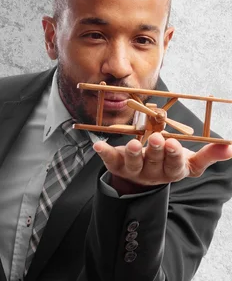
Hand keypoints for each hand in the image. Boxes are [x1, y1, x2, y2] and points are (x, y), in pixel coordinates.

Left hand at [93, 132, 231, 194]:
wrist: (141, 176)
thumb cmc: (168, 162)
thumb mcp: (189, 160)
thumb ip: (209, 154)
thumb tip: (230, 147)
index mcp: (172, 171)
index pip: (175, 165)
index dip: (174, 155)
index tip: (174, 143)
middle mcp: (153, 173)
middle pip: (155, 161)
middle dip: (156, 150)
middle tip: (157, 138)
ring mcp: (134, 171)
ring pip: (134, 163)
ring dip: (134, 153)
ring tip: (133, 144)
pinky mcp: (117, 165)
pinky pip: (109, 159)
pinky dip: (104, 152)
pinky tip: (97, 145)